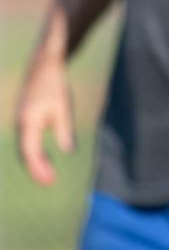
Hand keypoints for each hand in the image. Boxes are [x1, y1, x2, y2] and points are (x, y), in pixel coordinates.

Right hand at [15, 58, 75, 185]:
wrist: (43, 66)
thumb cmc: (54, 86)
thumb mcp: (63, 108)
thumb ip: (64, 130)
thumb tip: (67, 150)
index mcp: (28, 122)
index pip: (30, 152)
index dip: (39, 168)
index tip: (50, 180)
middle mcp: (20, 123)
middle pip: (24, 153)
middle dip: (36, 170)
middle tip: (50, 183)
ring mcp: (20, 121)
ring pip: (23, 148)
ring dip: (34, 162)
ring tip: (49, 175)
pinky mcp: (24, 118)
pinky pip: (26, 141)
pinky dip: (33, 153)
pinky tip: (46, 158)